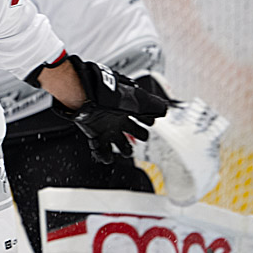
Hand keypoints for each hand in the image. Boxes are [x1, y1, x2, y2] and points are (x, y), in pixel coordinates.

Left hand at [53, 56, 171, 163]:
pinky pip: (100, 150)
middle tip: (142, 137)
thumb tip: (164, 110)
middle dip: (139, 135)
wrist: (88, 97)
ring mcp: (106, 126)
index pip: (142, 117)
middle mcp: (118, 118)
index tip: (151, 122)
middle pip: (132, 130)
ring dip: (124, 149)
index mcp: (129, 108)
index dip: (148, 120)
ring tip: (126, 151)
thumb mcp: (139, 99)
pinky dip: (104, 156)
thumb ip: (154, 105)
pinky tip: (108, 156)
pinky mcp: (94, 134)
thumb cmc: (111, 96)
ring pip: (118, 142)